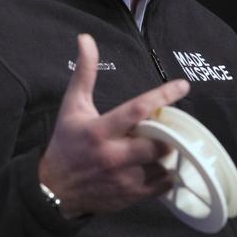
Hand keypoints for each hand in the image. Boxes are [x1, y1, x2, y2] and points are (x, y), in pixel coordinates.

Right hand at [38, 33, 189, 218]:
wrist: (54, 189)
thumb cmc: (66, 142)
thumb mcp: (72, 106)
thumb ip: (85, 73)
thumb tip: (86, 39)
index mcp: (100, 131)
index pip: (138, 110)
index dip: (164, 96)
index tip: (183, 86)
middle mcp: (113, 156)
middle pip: (158, 143)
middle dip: (168, 134)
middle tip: (166, 128)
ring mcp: (123, 179)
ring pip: (163, 165)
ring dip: (167, 154)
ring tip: (159, 147)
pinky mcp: (129, 197)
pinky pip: (162, 185)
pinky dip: (166, 174)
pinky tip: (157, 165)